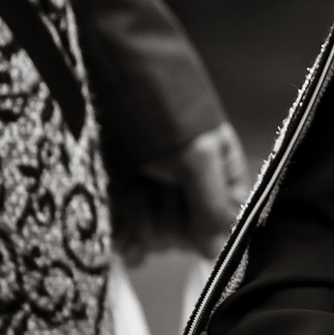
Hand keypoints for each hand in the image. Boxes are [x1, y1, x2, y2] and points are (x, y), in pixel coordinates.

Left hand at [115, 123, 252, 260]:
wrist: (113, 81)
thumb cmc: (163, 111)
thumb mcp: (198, 154)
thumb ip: (211, 206)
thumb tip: (216, 253)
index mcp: (219, 177)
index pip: (221, 227)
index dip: (203, 226)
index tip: (187, 205)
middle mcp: (190, 192)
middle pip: (185, 237)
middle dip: (167, 214)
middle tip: (159, 181)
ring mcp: (155, 200)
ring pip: (155, 239)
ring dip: (140, 215)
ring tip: (135, 180)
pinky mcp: (123, 207)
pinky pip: (129, 242)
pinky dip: (125, 240)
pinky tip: (121, 232)